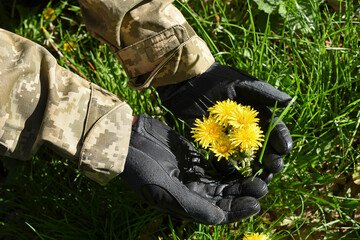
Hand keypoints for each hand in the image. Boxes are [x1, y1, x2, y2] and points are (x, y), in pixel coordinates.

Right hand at [121, 114, 267, 223]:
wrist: (129, 140)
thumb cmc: (142, 168)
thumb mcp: (163, 191)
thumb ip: (192, 205)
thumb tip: (219, 220)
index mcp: (184, 205)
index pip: (216, 214)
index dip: (236, 212)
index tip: (255, 204)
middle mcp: (193, 193)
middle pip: (225, 198)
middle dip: (244, 195)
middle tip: (263, 187)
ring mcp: (195, 175)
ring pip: (225, 183)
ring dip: (241, 181)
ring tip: (260, 176)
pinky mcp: (196, 159)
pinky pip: (218, 165)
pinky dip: (232, 165)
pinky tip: (245, 161)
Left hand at [157, 63, 292, 181]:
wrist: (188, 83)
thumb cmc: (218, 79)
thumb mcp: (242, 84)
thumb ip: (264, 93)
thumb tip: (290, 102)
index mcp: (257, 115)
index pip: (273, 130)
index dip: (281, 139)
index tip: (285, 149)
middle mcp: (246, 129)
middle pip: (262, 147)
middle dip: (270, 158)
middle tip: (274, 168)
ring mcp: (230, 138)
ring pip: (245, 156)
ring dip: (254, 167)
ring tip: (261, 176)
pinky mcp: (214, 144)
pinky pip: (224, 157)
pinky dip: (230, 166)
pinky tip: (237, 174)